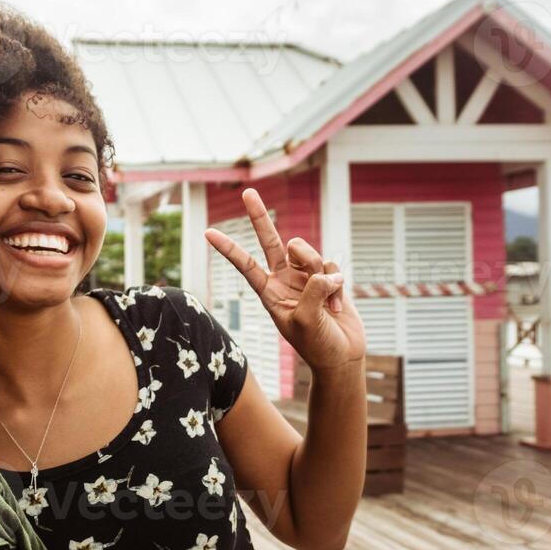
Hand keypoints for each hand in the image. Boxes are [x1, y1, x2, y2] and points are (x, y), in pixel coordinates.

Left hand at [205, 188, 365, 372]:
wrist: (341, 357)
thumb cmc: (317, 345)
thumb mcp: (305, 320)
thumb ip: (310, 290)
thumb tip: (323, 271)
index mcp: (269, 292)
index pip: (245, 265)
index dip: (229, 248)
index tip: (208, 233)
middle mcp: (284, 279)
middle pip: (270, 241)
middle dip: (259, 216)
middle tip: (247, 192)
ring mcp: (306, 276)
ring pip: (308, 253)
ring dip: (319, 272)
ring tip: (326, 301)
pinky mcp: (328, 277)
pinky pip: (331, 266)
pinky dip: (337, 285)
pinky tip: (338, 306)